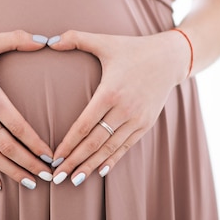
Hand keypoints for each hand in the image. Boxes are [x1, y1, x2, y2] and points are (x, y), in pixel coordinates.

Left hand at [47, 30, 190, 185]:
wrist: (170, 58)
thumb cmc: (132, 48)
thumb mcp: (105, 41)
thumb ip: (76, 38)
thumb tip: (48, 41)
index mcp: (111, 92)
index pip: (85, 125)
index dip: (68, 144)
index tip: (54, 158)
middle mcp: (125, 109)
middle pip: (95, 142)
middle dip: (74, 162)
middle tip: (57, 178)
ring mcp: (137, 119)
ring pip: (110, 149)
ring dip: (91, 166)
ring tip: (74, 180)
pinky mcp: (146, 124)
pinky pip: (126, 147)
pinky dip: (112, 160)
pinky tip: (99, 172)